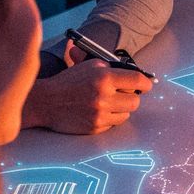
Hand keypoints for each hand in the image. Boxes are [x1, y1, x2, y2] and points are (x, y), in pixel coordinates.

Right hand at [20, 47, 152, 134]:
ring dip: (121, 108)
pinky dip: (110, 118)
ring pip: (126, 114)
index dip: (146, 82)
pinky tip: (97, 111)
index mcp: (104, 77)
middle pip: (135, 101)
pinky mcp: (95, 128)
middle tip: (123, 93)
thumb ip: (113, 67)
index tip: (147, 84)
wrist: (46, 101)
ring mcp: (99, 114)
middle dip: (131, 96)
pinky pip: (113, 124)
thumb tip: (137, 74)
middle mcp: (103, 96)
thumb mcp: (90, 65)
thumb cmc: (69, 80)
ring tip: (108, 102)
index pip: (138, 80)